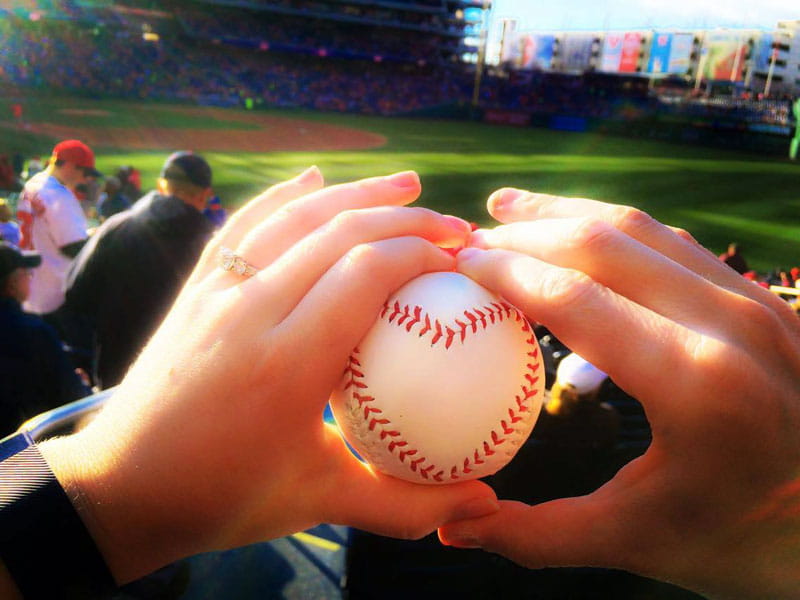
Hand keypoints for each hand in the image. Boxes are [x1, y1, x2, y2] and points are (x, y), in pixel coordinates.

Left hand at [39, 168, 498, 583]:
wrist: (122, 488)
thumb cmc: (223, 498)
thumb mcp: (320, 505)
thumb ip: (406, 504)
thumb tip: (483, 503)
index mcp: (288, 363)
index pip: (367, 274)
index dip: (421, 255)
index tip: (459, 264)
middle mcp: (251, 312)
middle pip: (339, 233)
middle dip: (407, 219)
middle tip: (454, 227)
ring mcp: (216, 293)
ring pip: (293, 217)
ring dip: (355, 192)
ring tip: (405, 184)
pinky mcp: (195, 290)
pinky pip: (244, 225)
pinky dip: (284, 196)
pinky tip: (312, 178)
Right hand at [439, 188, 799, 598]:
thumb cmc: (740, 539)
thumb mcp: (634, 542)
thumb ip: (535, 535)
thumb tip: (452, 527)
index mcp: (696, 384)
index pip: (575, 298)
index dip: (506, 271)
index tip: (458, 263)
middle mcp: (730, 324)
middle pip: (603, 242)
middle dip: (525, 230)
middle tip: (472, 235)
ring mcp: (757, 302)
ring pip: (642, 228)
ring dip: (567, 212)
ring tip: (510, 207)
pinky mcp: (766, 298)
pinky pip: (675, 244)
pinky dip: (615, 229)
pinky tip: (581, 232)